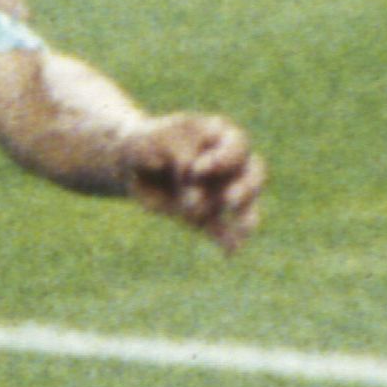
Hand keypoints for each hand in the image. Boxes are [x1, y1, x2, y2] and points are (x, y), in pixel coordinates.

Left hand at [120, 113, 261, 253]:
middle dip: (246, 188)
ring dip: (247, 216)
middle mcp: (230, 165)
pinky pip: (223, 230)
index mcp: (220, 136)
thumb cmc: (149, 143)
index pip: (236, 146)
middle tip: (228, 201)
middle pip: (254, 173)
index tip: (196, 169)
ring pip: (246, 204)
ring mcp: (222, 191)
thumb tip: (198, 197)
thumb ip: (180, 158)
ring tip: (244, 230)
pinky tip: (230, 251)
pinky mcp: (208, 216)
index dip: (223, 159)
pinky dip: (228, 240)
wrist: (132, 163)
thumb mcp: (158, 141)